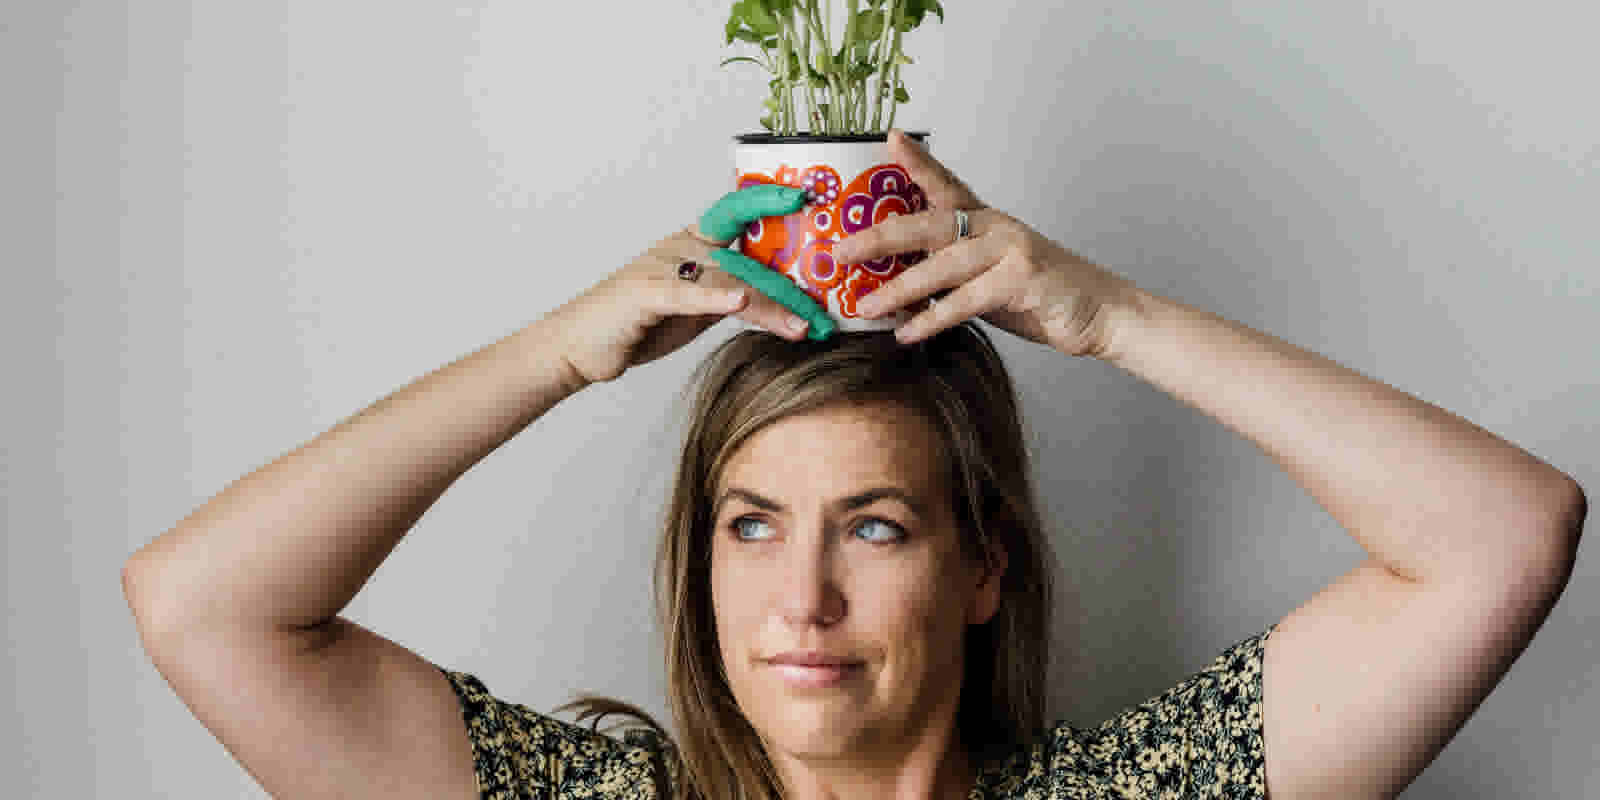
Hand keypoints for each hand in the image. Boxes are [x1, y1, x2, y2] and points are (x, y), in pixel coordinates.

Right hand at [549, 185, 828, 384]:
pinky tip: (740, 301)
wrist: (581, 348)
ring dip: (769, 306)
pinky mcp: (645, 294)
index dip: (769, 200)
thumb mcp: (698, 308)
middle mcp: (682, 247)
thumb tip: (786, 301)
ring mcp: (662, 267)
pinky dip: (715, 296)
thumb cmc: (639, 325)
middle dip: (790, 289)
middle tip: (826, 313)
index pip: (738, 212)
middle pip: (748, 260)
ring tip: (803, 327)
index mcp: (695, 243)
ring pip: (728, 279)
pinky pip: (687, 293)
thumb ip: (734, 296)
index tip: (804, 197)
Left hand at [831, 130, 1142, 358]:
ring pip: (941, 263)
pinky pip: (965, 301)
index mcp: (985, 221)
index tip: (889, 138)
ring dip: (899, 288)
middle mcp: (994, 227)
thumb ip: (949, 274)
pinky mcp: (1020, 281)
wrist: (1100, 312)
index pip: (946, 184)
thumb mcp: (988, 277)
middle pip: (928, 222)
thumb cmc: (1040, 295)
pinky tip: (907, 333)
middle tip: (841, 249)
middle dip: (880, 235)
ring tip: (865, 305)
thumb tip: (894, 287)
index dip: (917, 162)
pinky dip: (933, 319)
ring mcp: (1009, 251)